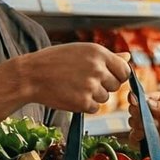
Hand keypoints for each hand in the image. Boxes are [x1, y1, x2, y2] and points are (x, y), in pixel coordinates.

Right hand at [13, 43, 130, 113]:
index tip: (106, 78)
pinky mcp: (83, 102)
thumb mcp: (81, 51)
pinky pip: (94, 108)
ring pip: (104, 98)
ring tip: (73, 86)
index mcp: (98, 52)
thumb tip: (129, 58)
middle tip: (83, 81)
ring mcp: (91, 86)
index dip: (117, 76)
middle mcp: (97, 68)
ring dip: (92, 96)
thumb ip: (107, 57)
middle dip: (104, 86)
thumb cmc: (54, 61)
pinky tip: (70, 95)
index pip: (124, 70)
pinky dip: (84, 106)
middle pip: (115, 85)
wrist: (30, 75)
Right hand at [129, 90, 159, 150]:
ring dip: (136, 127)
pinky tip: (143, 139)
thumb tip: (147, 103)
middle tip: (144, 121)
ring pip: (135, 124)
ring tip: (146, 130)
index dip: (137, 101)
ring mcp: (154, 126)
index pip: (145, 98)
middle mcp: (157, 111)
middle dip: (137, 115)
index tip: (135, 105)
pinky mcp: (155, 139)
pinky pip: (139, 139)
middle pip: (136, 111)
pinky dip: (137, 139)